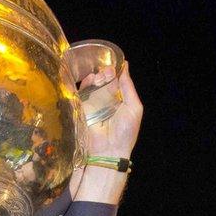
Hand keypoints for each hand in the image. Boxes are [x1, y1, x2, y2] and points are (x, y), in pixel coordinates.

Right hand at [72, 63, 143, 204]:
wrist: (108, 150)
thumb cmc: (125, 132)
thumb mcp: (134, 107)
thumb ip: (128, 87)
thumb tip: (124, 66)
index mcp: (118, 100)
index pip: (115, 80)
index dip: (114, 71)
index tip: (114, 64)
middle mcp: (104, 101)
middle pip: (102, 80)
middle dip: (104, 73)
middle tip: (106, 71)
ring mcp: (92, 104)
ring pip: (91, 85)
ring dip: (95, 77)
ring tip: (100, 77)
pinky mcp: (80, 109)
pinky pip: (80, 93)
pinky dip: (85, 84)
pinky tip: (90, 80)